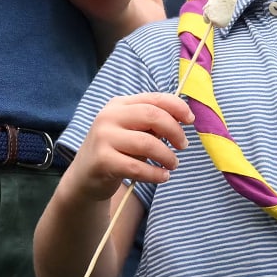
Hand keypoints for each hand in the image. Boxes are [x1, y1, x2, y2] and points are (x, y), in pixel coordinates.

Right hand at [62, 94, 193, 201]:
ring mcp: (103, 137)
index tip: (191, 120)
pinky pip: (137, 167)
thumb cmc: (116, 151)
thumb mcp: (132, 131)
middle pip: (153, 116)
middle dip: (175, 131)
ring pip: (147, 143)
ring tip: (173, 165)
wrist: (84, 178)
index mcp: (119, 104)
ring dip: (167, 156)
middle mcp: (108, 116)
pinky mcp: (102, 160)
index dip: (177, 107)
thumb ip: (152, 122)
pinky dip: (156, 174)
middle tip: (183, 146)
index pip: (154, 99)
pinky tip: (162, 177)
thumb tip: (183, 119)